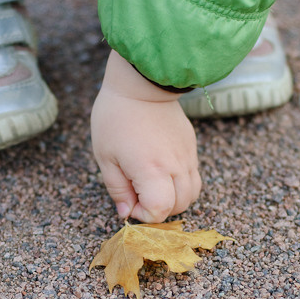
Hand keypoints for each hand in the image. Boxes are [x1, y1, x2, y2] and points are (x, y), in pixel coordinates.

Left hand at [91, 50, 200, 222]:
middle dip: (159, 210)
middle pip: (179, 206)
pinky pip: (194, 177)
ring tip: (153, 187)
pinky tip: (163, 174)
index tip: (130, 202)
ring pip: (192, 194)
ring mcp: (187, 156)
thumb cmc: (116, 118)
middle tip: (139, 196)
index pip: (159, 210)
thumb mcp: (105, 157)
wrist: (141, 84)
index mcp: (151, 170)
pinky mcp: (191, 147)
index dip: (144, 214)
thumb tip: (126, 212)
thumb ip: (117, 189)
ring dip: (174, 200)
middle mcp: (175, 167)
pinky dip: (181, 185)